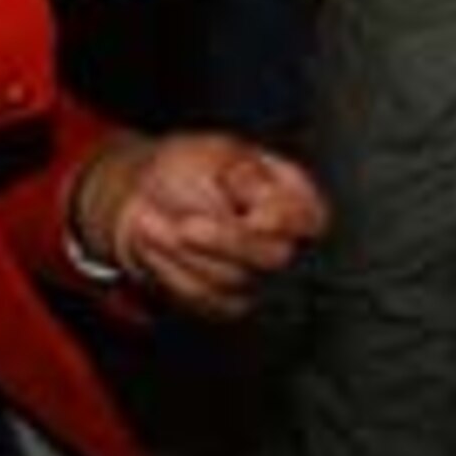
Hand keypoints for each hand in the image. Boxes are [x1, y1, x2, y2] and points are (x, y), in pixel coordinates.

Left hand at [69, 132, 329, 318]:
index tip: (254, 217)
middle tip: (186, 225)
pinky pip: (201, 296)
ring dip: (183, 251)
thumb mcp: (217, 155)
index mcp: (290, 195)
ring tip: (150, 218)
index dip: (287, 222)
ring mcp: (255, 275)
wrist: (143, 191)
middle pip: (273, 257)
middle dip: (224, 240)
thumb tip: (265, 218)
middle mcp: (281, 239)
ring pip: (231, 278)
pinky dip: (170, 267)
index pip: (312, 218)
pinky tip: (153, 240)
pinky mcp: (224, 300)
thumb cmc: (188, 166)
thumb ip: (247, 182)